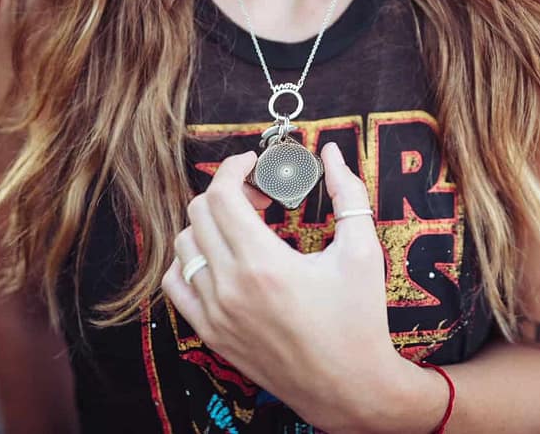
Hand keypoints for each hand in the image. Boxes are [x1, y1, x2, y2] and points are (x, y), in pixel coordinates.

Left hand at [161, 142, 400, 431]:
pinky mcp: (211, 333)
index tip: (253, 164)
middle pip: (198, 213)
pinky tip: (221, 258)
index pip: (221, 195)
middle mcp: (230, 288)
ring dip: (208, 224)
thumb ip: (348, 193)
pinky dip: (191, 261)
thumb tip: (330, 152)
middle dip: (226, 191)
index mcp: (264, 264)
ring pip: (183, 246)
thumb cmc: (359, 320)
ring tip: (243, 226)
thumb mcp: (363, 250)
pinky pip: (176, 284)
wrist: (350, 387)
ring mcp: (215, 314)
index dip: (233, 168)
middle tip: (259, 195)